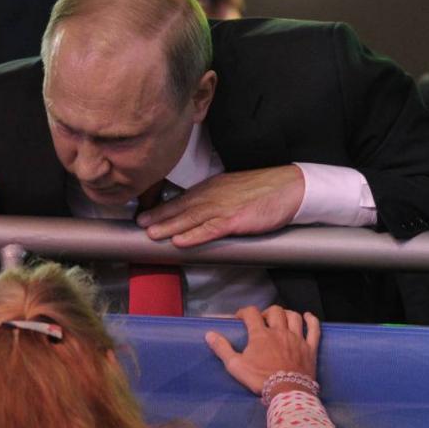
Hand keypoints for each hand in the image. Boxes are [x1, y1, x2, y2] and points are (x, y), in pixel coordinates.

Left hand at [137, 165, 304, 246]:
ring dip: (169, 226)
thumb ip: (217, 200)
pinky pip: (210, 229)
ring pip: (190, 218)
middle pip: (181, 207)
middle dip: (158, 216)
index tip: (144, 215)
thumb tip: (202, 213)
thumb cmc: (265, 190)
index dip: (163, 207)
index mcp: (213, 188)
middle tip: (138, 225)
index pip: (183, 198)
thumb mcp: (234, 191)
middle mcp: (214, 195)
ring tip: (150, 233)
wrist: (290, 187)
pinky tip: (180, 240)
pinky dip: (194, 235)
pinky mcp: (236, 220)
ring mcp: (224, 207)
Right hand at [204, 305, 319, 394]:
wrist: (287, 392)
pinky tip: (307, 316)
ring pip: (293, 317)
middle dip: (266, 312)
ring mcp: (297, 338)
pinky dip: (311, 320)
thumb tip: (209, 334)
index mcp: (261, 334)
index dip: (244, 312)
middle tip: (262, 321)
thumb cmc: (260, 379)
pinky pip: (313, 329)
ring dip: (286, 314)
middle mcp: (279, 331)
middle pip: (275, 311)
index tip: (240, 318)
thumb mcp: (235, 366)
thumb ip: (222, 349)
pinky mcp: (310, 347)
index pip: (251, 313)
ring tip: (281, 319)